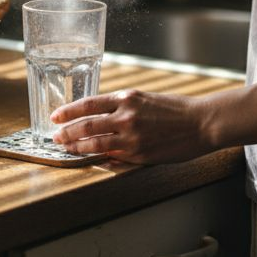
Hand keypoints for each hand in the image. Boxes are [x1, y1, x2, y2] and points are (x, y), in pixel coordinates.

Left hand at [49, 89, 215, 164]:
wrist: (201, 122)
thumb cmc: (177, 109)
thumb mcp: (146, 98)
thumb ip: (123, 106)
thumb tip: (102, 116)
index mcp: (127, 97)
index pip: (88, 104)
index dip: (68, 111)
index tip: (56, 117)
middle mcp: (126, 115)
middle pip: (86, 124)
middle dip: (66, 132)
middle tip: (55, 136)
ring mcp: (132, 136)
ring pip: (94, 143)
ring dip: (77, 147)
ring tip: (66, 149)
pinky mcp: (139, 154)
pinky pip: (112, 157)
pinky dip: (98, 158)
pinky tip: (90, 159)